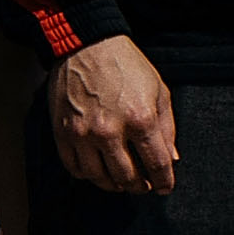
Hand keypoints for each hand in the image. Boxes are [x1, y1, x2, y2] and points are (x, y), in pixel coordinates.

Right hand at [49, 35, 176, 194]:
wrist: (86, 46)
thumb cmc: (125, 65)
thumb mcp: (158, 91)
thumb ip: (167, 127)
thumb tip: (171, 158)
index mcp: (140, 119)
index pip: (156, 163)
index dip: (164, 181)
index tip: (165, 188)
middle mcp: (110, 131)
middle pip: (127, 176)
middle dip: (139, 186)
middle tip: (144, 187)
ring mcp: (83, 134)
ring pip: (98, 177)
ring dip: (113, 185)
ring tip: (121, 182)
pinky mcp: (63, 133)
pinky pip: (74, 167)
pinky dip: (87, 174)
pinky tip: (97, 170)